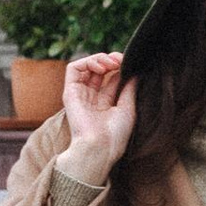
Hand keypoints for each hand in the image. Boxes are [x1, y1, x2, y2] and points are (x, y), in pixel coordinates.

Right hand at [59, 51, 136, 183]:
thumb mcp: (127, 109)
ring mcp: (81, 94)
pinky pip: (73, 68)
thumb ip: (129, 89)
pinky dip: (87, 61)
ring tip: (112, 63)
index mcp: (106, 103)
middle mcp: (92, 97)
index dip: (121, 67)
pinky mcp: (70, 92)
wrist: (99, 147)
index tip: (131, 64)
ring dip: (100, 58)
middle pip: (100, 70)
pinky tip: (101, 66)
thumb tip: (134, 73)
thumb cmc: (115, 135)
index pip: (112, 77)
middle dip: (111, 60)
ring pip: (86, 66)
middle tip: (121, 60)